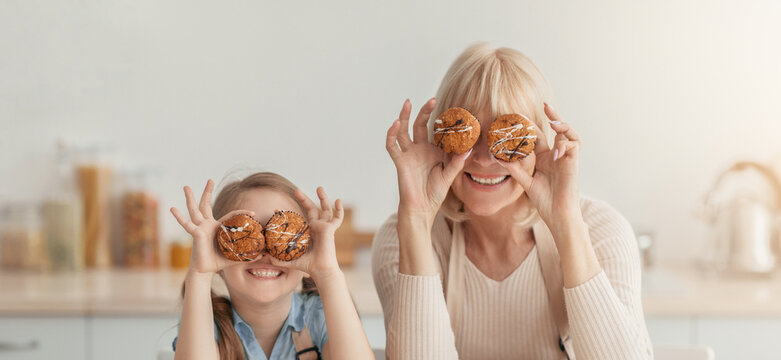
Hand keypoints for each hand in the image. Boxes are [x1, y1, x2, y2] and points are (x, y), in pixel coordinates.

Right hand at [170, 180, 252, 275]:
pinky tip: (172, 208)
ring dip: (190, 198)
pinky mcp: (196, 234)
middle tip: (210, 179)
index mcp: (217, 227)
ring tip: (185, 186)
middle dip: (208, 192)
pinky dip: (179, 217)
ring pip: (194, 210)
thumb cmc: (218, 262)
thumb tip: (264, 254)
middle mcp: (207, 225)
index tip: (253, 212)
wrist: (205, 270)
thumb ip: (249, 254)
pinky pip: (187, 225)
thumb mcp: (236, 256)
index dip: (242, 213)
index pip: (230, 215)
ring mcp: (200, 228)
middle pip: (206, 204)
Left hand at [268, 187, 343, 279]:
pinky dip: (339, 210)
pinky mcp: (329, 229)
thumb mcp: (290, 259)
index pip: (299, 218)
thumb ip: (279, 258)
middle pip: (312, 209)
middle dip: (304, 199)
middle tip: (296, 190)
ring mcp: (324, 227)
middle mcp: (317, 228)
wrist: (319, 270)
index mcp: (309, 232)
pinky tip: (338, 200)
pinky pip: (337, 218)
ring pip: (326, 209)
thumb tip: (265, 256)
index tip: (276, 210)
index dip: (289, 213)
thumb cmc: (308, 265)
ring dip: (323, 198)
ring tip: (319, 187)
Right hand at [385, 98, 470, 223]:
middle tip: (431, 99)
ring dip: (404, 117)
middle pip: (419, 125)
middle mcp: (419, 150)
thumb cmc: (434, 194)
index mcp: (432, 151)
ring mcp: (409, 154)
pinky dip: (391, 134)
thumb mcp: (449, 176)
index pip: (435, 131)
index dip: (441, 121)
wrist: (422, 209)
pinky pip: (392, 145)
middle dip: (424, 112)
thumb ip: (456, 163)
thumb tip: (468, 149)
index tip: (452, 111)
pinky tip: (395, 124)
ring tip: (408, 103)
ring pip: (403, 131)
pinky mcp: (400, 161)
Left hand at [504, 103, 583, 228]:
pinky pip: (574, 146)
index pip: (538, 136)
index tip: (519, 115)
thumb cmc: (545, 201)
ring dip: (564, 125)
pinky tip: (555, 151)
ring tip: (554, 122)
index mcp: (544, 157)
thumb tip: (499, 158)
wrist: (558, 215)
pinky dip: (565, 145)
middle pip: (557, 129)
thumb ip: (515, 170)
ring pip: (570, 134)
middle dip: (553, 116)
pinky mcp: (574, 164)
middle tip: (545, 105)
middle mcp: (556, 155)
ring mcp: (566, 159)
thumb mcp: (526, 183)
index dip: (530, 125)